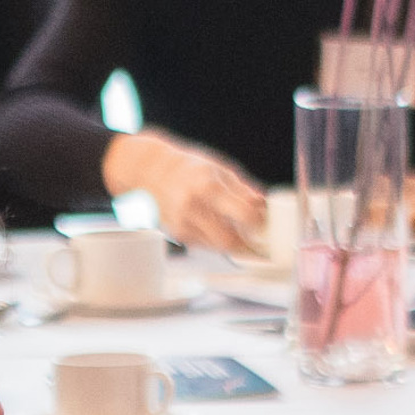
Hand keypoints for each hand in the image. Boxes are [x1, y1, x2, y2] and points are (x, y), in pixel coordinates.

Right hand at [102, 129, 265, 253]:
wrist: (149, 170)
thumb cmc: (188, 167)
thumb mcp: (219, 169)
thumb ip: (244, 190)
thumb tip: (265, 206)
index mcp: (207, 186)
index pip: (245, 215)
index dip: (259, 222)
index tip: (262, 221)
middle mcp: (192, 206)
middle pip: (230, 241)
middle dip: (246, 243)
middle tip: (254, 236)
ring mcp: (182, 223)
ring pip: (218, 247)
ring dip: (231, 242)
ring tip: (235, 228)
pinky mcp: (177, 234)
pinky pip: (205, 245)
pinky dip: (215, 240)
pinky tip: (214, 226)